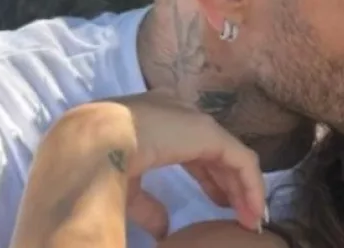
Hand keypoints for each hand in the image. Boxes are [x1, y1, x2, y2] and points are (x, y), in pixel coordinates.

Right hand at [54, 90, 266, 238]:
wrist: (90, 142)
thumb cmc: (97, 161)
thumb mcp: (124, 186)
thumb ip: (147, 204)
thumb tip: (163, 228)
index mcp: (157, 121)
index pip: (194, 150)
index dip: (209, 179)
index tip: (218, 205)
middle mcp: (180, 115)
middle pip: (216, 154)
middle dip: (230, 186)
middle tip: (241, 215)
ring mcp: (195, 121)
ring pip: (231, 157)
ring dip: (244, 189)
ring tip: (252, 218)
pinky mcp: (209, 133)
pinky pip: (240, 160)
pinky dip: (251, 185)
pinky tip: (254, 210)